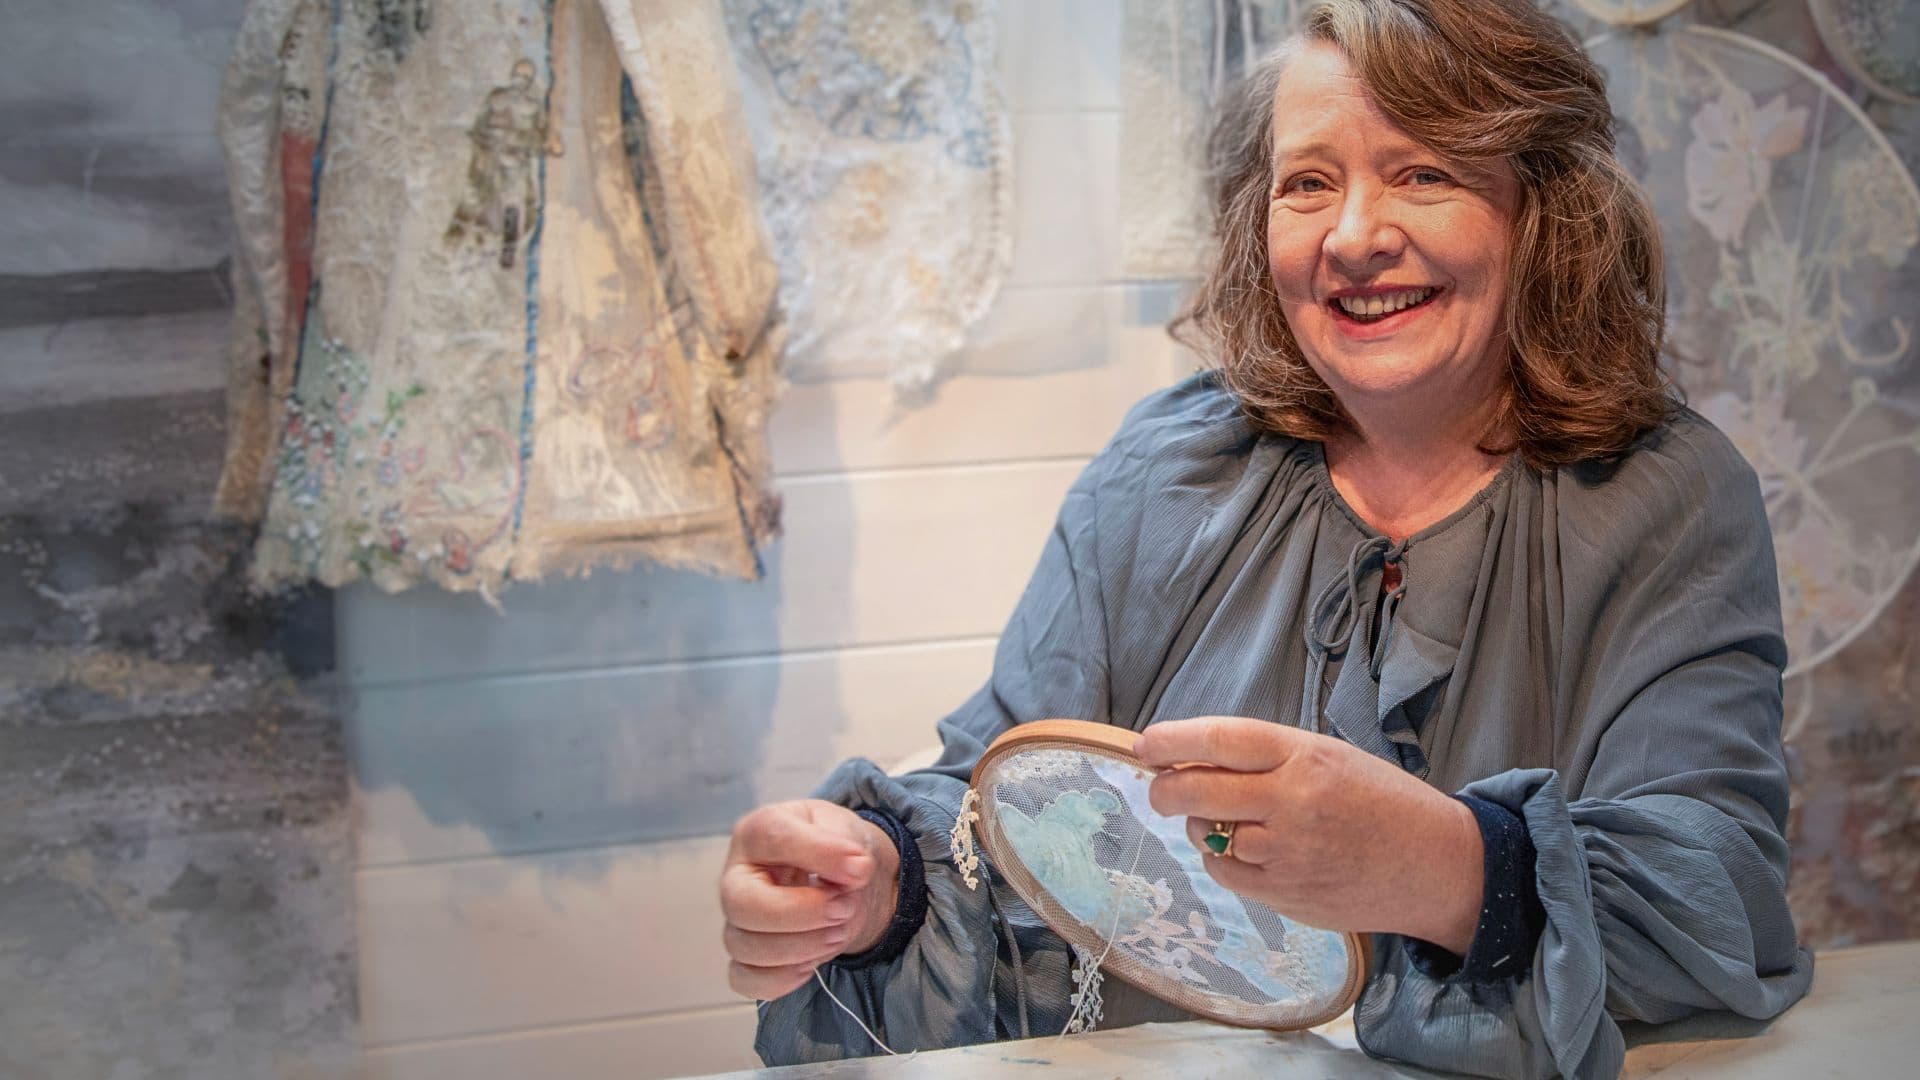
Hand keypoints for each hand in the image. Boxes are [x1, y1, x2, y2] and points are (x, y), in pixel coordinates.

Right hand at [719, 799, 900, 999]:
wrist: (839, 876)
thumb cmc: (831, 845)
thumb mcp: (842, 828)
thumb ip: (845, 843)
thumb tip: (856, 869)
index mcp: (756, 833)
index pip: (770, 836)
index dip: (818, 853)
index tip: (860, 867)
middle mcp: (736, 877)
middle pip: (741, 904)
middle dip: (802, 912)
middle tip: (844, 907)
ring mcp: (736, 921)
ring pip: (745, 947)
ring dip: (802, 947)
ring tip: (839, 930)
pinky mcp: (744, 958)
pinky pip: (744, 980)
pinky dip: (782, 979)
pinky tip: (812, 964)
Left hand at [1137, 717, 1482, 953]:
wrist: (1433, 864)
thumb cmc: (1379, 802)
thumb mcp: (1328, 758)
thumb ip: (1265, 758)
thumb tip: (1190, 759)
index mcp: (1304, 755)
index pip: (1220, 739)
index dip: (1172, 740)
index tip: (1145, 745)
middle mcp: (1292, 800)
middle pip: (1197, 790)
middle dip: (1164, 789)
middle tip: (1159, 788)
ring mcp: (1287, 851)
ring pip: (1207, 835)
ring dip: (1201, 826)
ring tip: (1229, 821)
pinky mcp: (1286, 893)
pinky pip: (1226, 873)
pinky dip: (1223, 860)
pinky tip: (1248, 852)